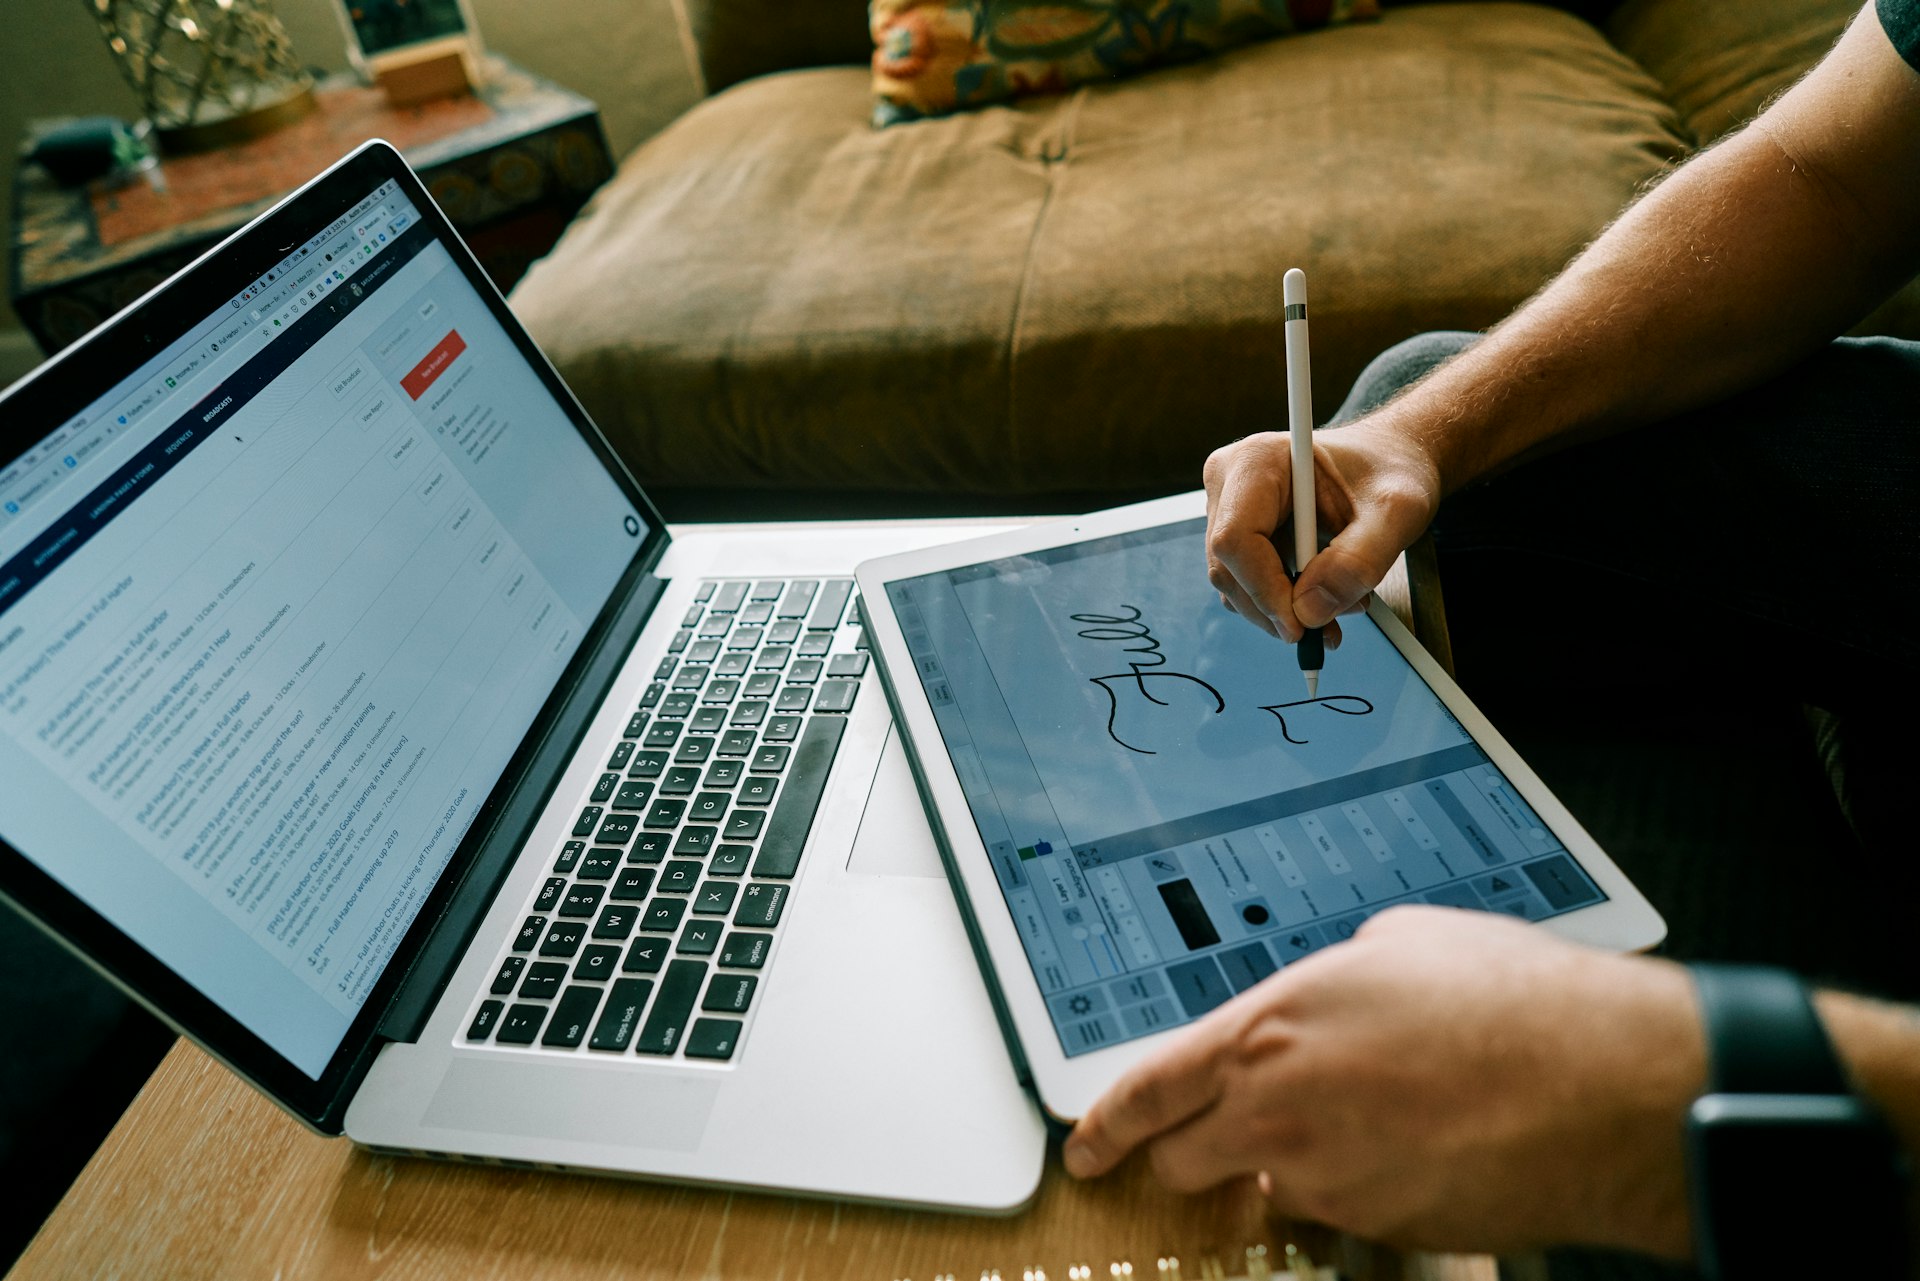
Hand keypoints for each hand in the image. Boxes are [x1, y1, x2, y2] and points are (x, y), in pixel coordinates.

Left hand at [1062, 906, 1704, 1257]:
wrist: (1603, 1084)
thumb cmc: (1509, 1001)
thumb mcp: (1390, 946)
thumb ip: (1321, 985)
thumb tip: (1314, 1006)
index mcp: (1267, 1032)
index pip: (1148, 1090)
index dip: (1106, 1125)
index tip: (1086, 1146)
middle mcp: (1280, 1115)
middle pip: (1188, 1159)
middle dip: (1196, 1147)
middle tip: (1226, 1131)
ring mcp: (1330, 1182)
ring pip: (1272, 1186)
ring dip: (1295, 1161)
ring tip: (1374, 1116)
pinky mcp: (1383, 1228)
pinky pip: (1343, 1207)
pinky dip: (1360, 1182)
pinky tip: (1416, 1142)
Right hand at [1202, 417, 1441, 641]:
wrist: (1388, 460)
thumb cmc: (1390, 469)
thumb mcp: (1396, 512)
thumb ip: (1358, 560)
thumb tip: (1309, 611)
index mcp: (1258, 460)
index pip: (1235, 539)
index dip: (1264, 589)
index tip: (1302, 624)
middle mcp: (1231, 481)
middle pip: (1228, 567)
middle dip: (1275, 608)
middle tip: (1326, 629)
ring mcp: (1229, 508)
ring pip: (1234, 583)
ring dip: (1282, 611)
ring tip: (1338, 607)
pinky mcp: (1238, 532)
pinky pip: (1246, 583)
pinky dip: (1282, 604)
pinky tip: (1322, 599)